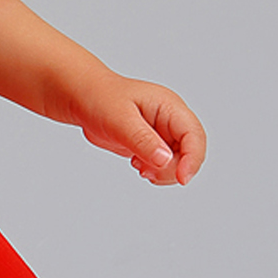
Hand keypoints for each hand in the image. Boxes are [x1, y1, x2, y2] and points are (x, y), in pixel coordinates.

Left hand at [61, 71, 205, 186]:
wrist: (83, 99)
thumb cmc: (100, 99)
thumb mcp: (119, 119)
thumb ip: (142, 140)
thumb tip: (165, 160)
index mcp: (170, 107)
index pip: (194, 135)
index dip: (192, 159)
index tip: (181, 178)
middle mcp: (171, 120)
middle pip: (189, 152)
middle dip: (173, 169)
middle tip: (145, 171)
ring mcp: (163, 133)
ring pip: (179, 162)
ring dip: (163, 172)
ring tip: (138, 165)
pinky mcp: (153, 145)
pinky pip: (165, 165)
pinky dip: (155, 171)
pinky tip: (137, 164)